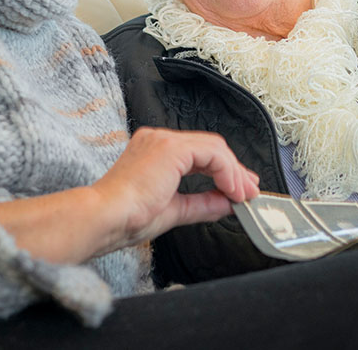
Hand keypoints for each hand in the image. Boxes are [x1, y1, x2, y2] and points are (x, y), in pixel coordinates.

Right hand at [0, 127, 258, 263]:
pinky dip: (227, 171)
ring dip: (234, 172)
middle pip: (209, 147)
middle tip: (251, 191)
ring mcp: (164, 140)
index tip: (239, 189)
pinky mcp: (171, 148)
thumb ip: (202, 204)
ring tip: (245, 195)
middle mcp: (158, 139)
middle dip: (234, 170)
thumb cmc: (127, 218)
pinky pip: (211, 153)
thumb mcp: (173, 210)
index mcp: (153, 151)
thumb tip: (227, 204)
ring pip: (213, 148)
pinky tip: (232, 190)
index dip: (224, 170)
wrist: (106, 217)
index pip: (198, 154)